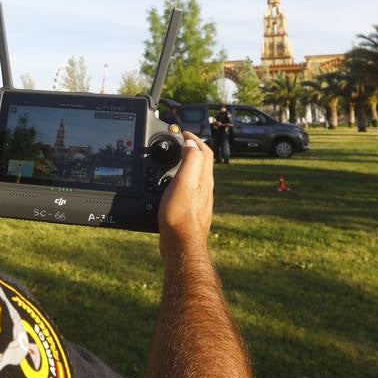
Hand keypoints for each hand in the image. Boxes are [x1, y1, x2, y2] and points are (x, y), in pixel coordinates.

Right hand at [157, 130, 214, 256]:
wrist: (181, 244)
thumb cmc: (181, 216)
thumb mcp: (184, 183)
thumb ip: (190, 161)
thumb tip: (191, 142)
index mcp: (204, 179)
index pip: (204, 151)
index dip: (195, 138)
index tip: (182, 132)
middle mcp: (205, 188)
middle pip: (203, 162)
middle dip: (192, 149)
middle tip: (179, 143)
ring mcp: (200, 200)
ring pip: (197, 176)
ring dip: (188, 163)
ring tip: (175, 159)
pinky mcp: (192, 210)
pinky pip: (190, 188)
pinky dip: (182, 179)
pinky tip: (172, 185)